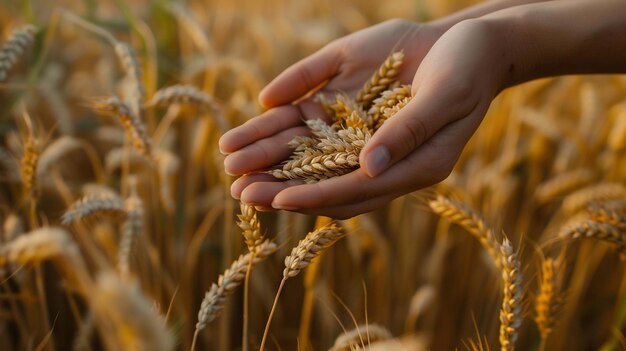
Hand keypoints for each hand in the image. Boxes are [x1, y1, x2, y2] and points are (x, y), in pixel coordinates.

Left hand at [220, 19, 504, 218]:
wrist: (472, 39)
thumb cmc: (469, 67)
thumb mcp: (447, 95)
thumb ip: (408, 131)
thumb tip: (367, 167)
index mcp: (410, 166)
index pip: (355, 190)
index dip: (317, 196)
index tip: (279, 201)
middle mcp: (379, 154)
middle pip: (324, 178)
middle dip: (281, 186)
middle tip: (240, 193)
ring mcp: (362, 128)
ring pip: (310, 148)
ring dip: (271, 155)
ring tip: (230, 160)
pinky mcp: (351, 100)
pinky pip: (313, 113)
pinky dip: (284, 115)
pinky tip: (256, 113)